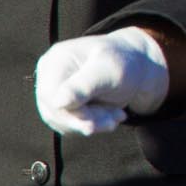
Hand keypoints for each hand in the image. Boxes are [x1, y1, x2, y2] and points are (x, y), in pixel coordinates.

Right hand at [35, 28, 170, 134]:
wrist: (137, 67)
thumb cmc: (126, 63)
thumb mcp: (111, 71)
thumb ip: (85, 86)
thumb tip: (58, 103)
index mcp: (56, 60)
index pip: (51, 97)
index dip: (73, 114)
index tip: (99, 122)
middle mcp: (48, 76)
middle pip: (55, 111)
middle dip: (88, 120)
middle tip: (116, 119)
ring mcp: (54, 91)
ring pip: (63, 122)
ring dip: (93, 123)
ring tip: (116, 115)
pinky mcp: (62, 105)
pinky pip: (71, 125)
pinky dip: (93, 124)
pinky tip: (111, 115)